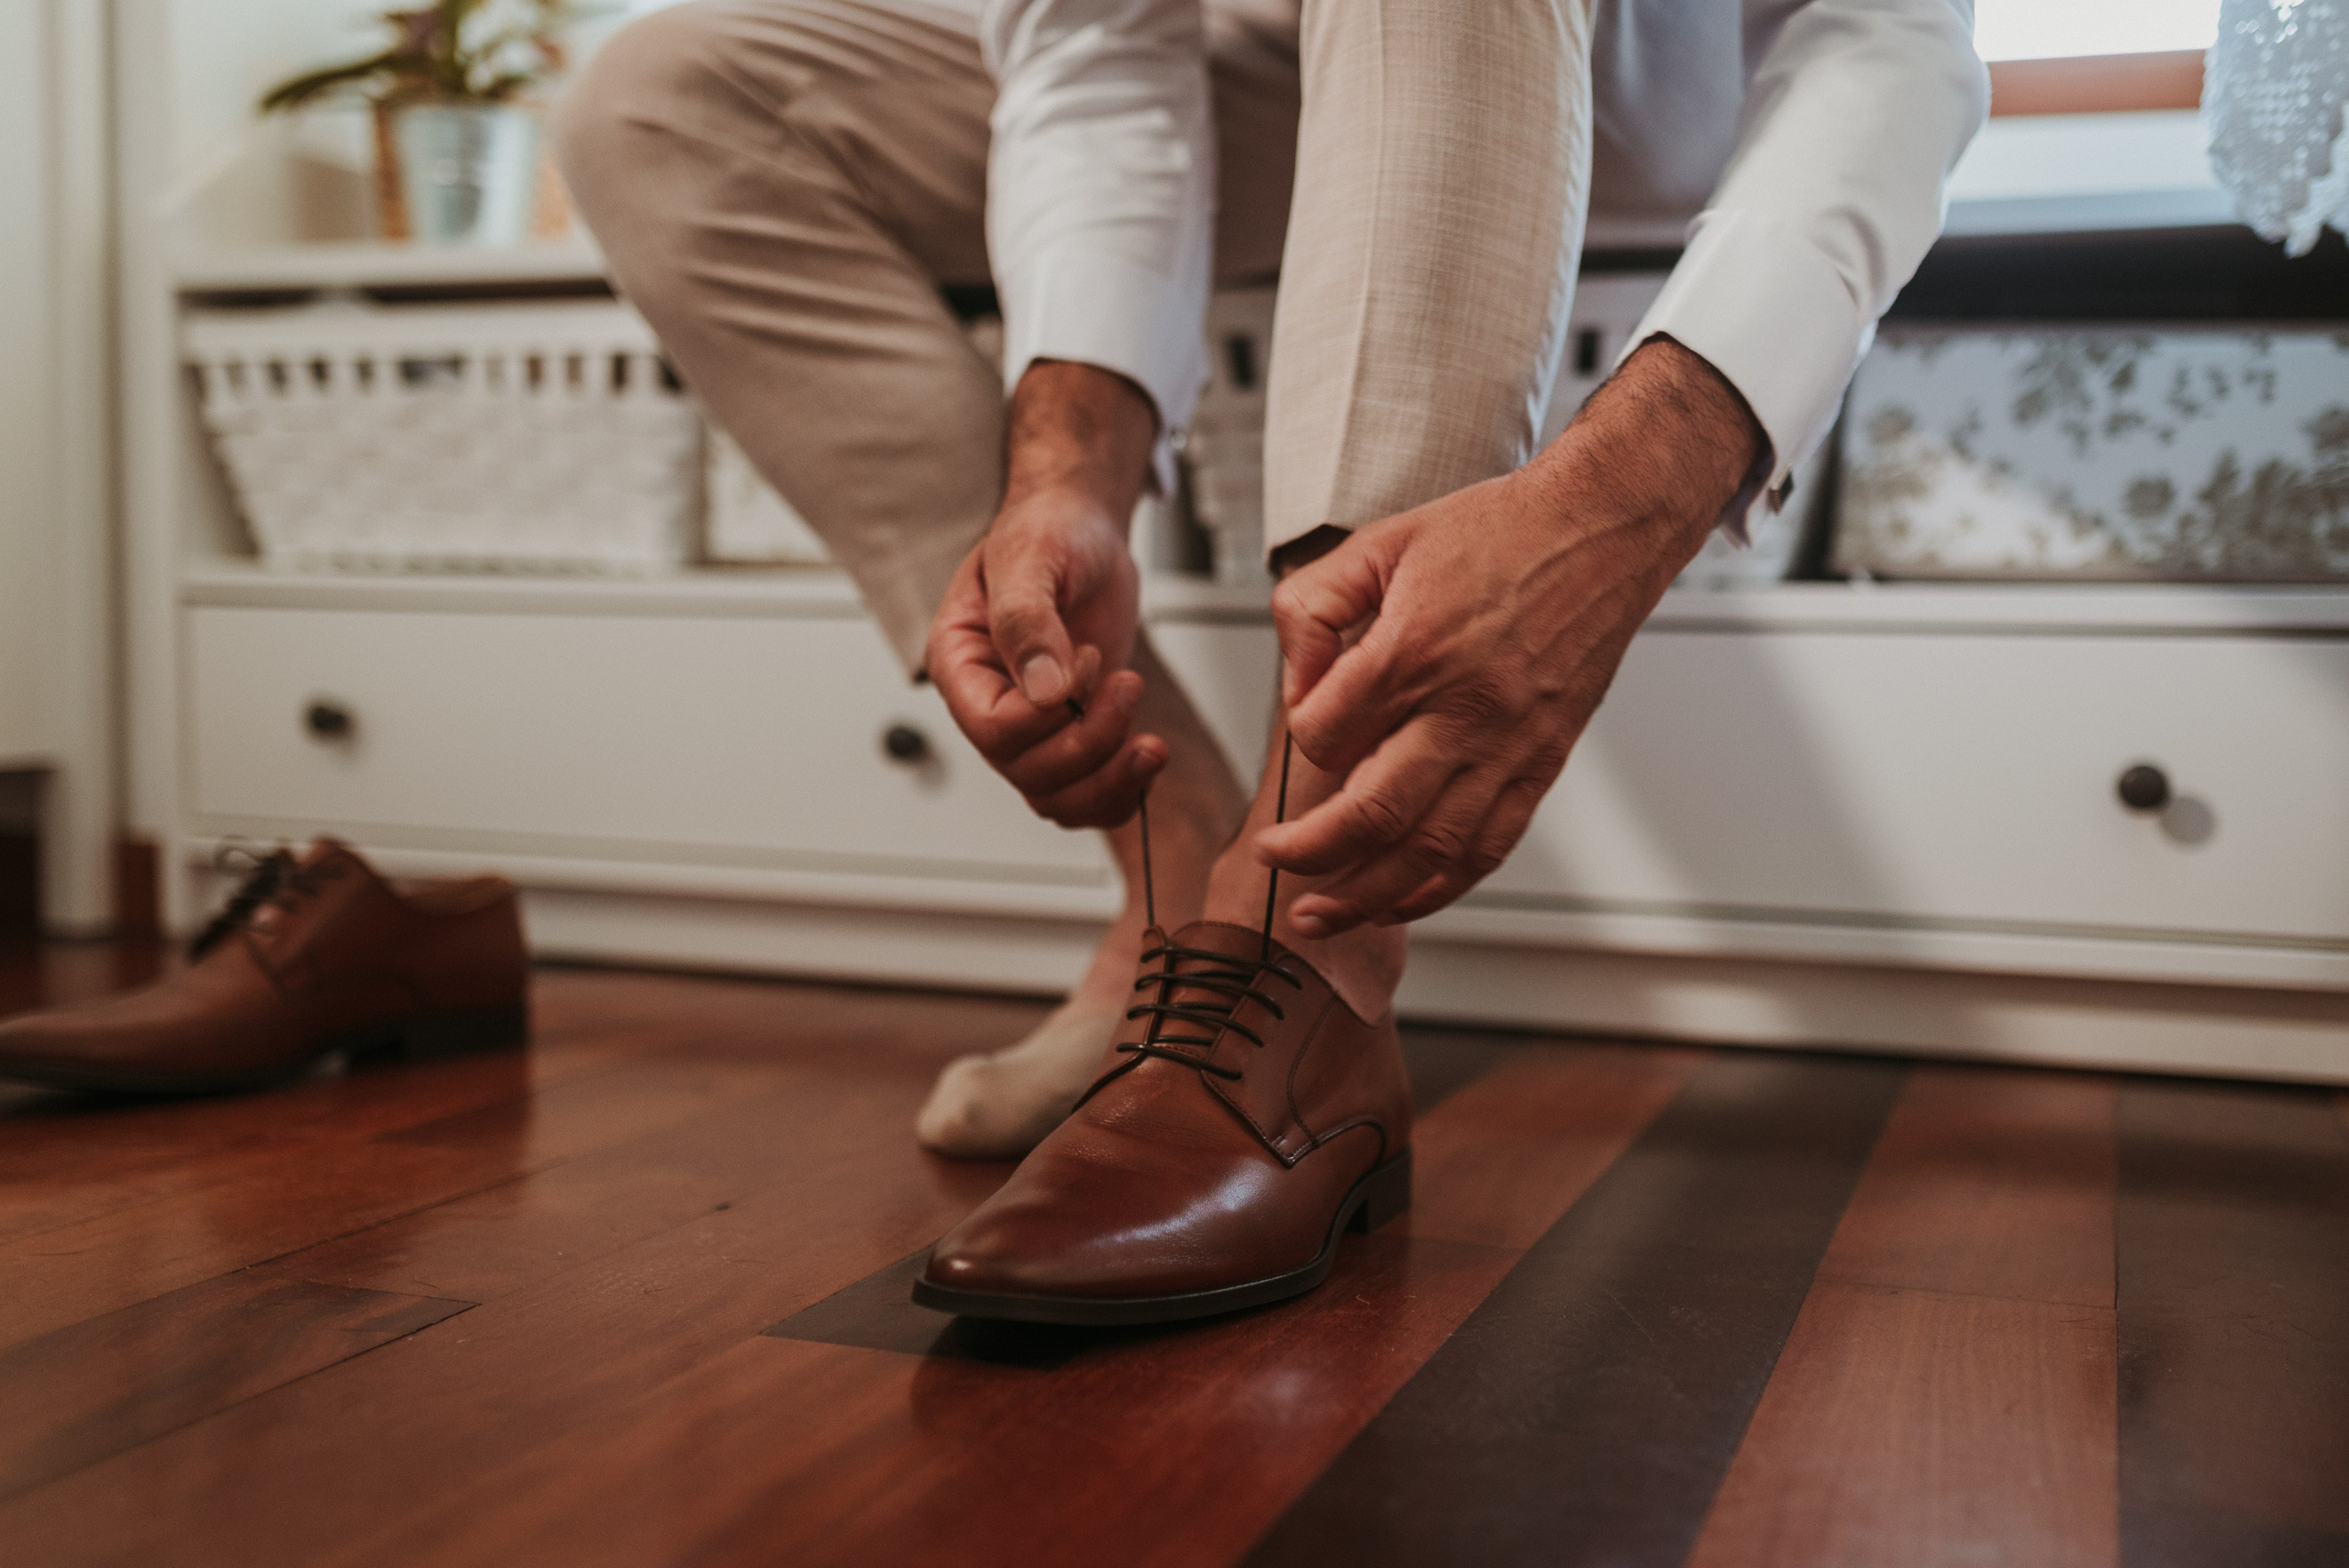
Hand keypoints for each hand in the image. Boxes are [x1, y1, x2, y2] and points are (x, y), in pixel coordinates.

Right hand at [926, 360, 1166, 827]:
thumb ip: (1027, 622)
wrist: (1082, 530)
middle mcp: (988, 704)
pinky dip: (1121, 790)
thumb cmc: (1046, 531)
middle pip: (1028, 772)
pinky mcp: (1071, 731)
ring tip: (1152, 745)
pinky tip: (1147, 757)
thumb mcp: (1030, 558)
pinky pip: (1086, 792)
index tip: (1088, 658)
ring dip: (1110, 781)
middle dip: (1089, 742)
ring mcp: (1031, 725)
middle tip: (1128, 684)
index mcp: (959, 664)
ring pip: (1057, 797)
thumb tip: (1044, 692)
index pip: (992, 730)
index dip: (1047, 713)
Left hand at [1258, 338, 1765, 933]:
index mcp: (1413, 650)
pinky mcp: (1543, 762)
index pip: (1324, 733)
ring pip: (1428, 849)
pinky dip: (1440, 887)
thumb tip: (1296, 682)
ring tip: (1320, 915)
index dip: (1301, 737)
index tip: (1305, 725)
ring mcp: (1509, 744)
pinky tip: (1399, 903)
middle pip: (1370, 813)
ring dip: (1366, 894)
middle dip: (1309, 852)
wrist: (1601, 528)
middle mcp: (1463, 708)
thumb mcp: (1380, 542)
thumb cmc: (1496, 531)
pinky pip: (1489, 846)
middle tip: (1275, 862)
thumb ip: (1315, 607)